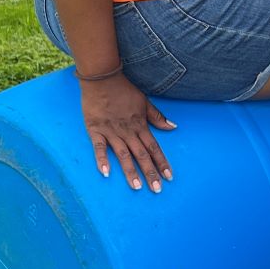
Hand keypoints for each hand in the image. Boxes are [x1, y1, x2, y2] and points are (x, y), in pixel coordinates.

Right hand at [78, 72, 175, 191]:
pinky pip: (99, 148)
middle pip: (141, 155)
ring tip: (137, 187)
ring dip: (131, 171)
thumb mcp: (144, 101)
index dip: (161, 162)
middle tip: (157, 189)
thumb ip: (157, 117)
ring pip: (123, 155)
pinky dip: (102, 160)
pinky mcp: (96, 130)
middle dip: (150, 173)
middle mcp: (128, 132)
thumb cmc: (123, 90)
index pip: (154, 148)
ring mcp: (112, 132)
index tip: (169, 176)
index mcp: (140, 125)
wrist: (102, 79)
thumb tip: (173, 127)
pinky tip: (106, 173)